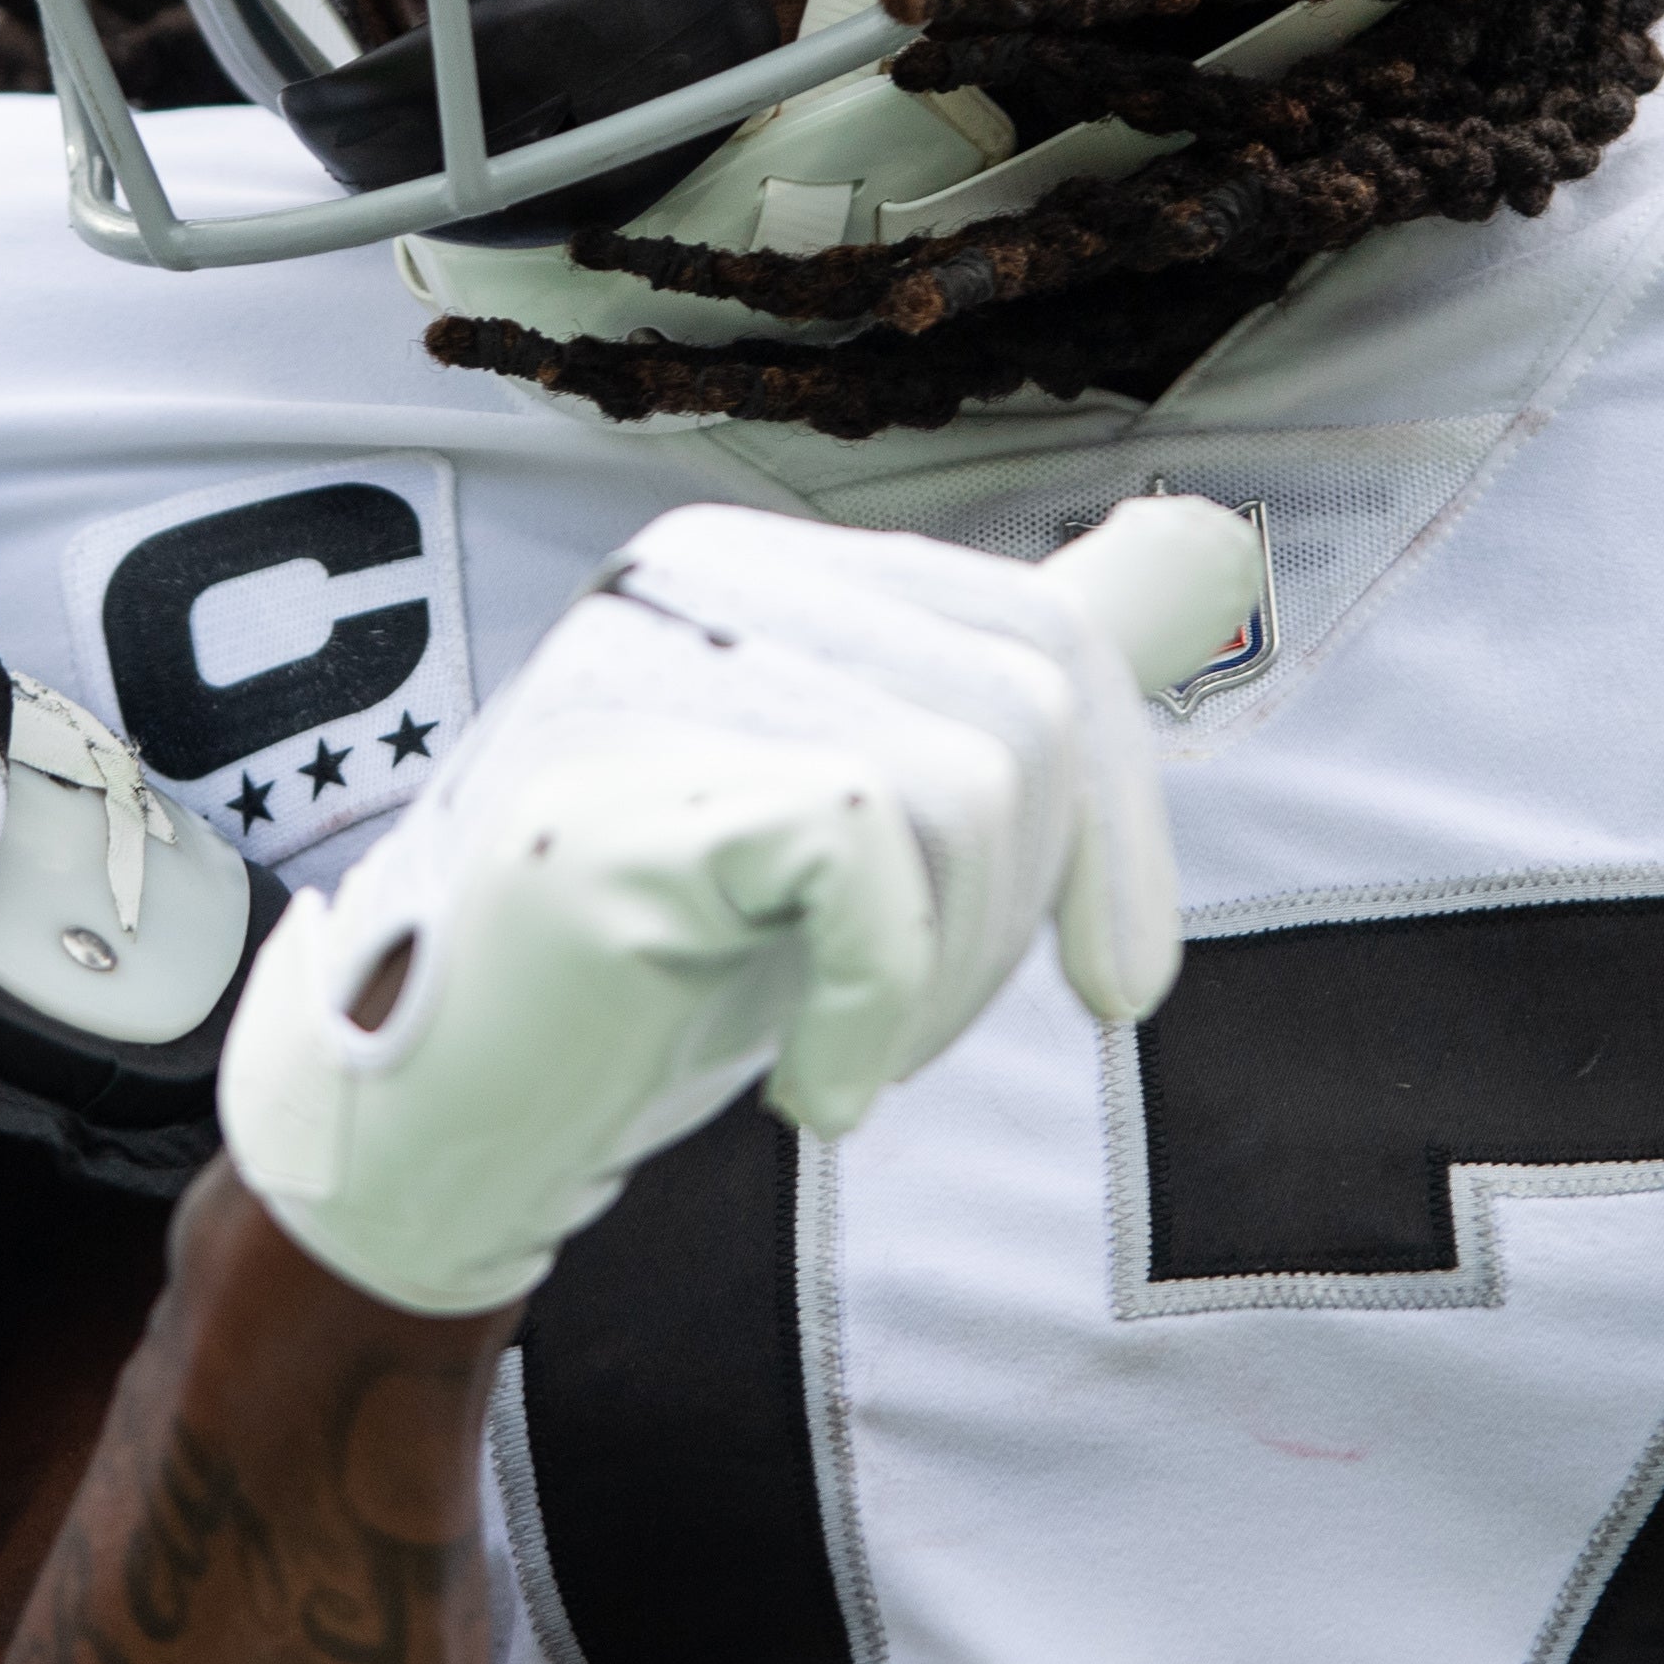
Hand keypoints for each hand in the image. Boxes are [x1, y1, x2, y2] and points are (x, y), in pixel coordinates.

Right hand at [219, 500, 1223, 1319]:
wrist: (449, 1120)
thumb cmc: (668, 970)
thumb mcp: (860, 820)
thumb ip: (994, 688)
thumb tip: (1214, 543)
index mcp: (767, 565)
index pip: (1043, 631)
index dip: (1123, 822)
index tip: (1122, 986)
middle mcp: (699, 575)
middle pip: (1025, 708)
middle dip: (1019, 912)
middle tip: (909, 1029)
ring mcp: (638, 673)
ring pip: (966, 782)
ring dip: (945, 978)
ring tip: (849, 1050)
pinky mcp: (608, 795)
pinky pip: (862, 851)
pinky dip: (874, 1007)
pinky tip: (814, 1092)